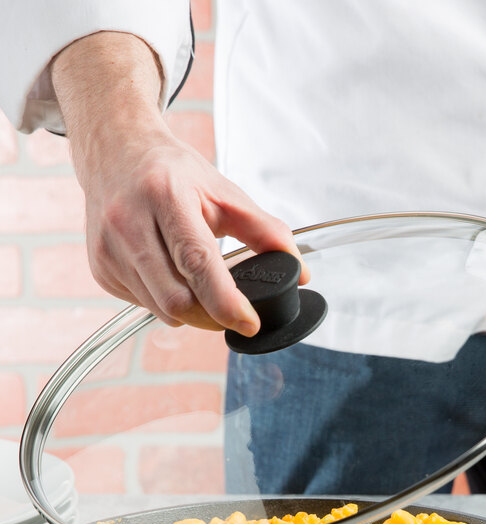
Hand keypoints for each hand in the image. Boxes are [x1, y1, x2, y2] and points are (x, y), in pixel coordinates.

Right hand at [83, 126, 308, 332]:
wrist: (117, 153)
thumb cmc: (172, 172)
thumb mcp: (223, 192)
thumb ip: (265, 231)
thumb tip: (300, 271)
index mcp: (165, 196)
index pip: (197, 262)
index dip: (226, 302)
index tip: (250, 322)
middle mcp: (128, 223)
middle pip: (177, 298)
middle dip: (211, 315)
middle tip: (231, 310)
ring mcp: (108, 248)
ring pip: (160, 309)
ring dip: (190, 311)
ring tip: (200, 286)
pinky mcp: (99, 268)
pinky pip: (142, 305)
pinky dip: (165, 302)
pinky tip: (170, 276)